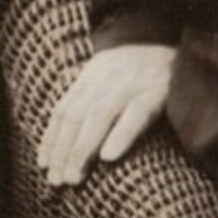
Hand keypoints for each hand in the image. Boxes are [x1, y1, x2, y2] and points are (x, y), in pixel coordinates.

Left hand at [39, 43, 174, 186]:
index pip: (63, 110)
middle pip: (76, 116)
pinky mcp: (156, 92)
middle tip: (57, 180)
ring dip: (83, 149)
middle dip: (63, 150)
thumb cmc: (139, 67)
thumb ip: (89, 96)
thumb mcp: (108, 73)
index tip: (44, 166)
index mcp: (91, 76)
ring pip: (99, 116)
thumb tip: (66, 135)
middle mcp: (105, 79)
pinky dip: (121, 135)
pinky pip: (136, 115)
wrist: (172, 37)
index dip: (51, 139)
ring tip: (74, 177)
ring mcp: (130, 84)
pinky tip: (109, 157)